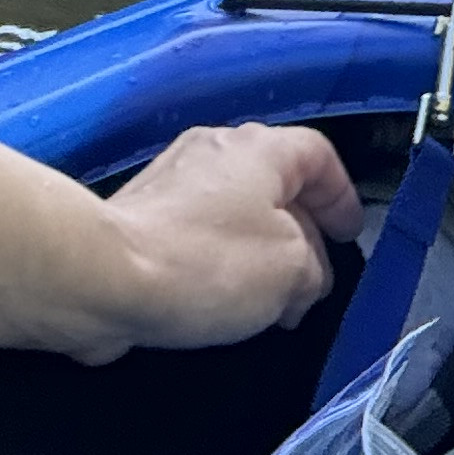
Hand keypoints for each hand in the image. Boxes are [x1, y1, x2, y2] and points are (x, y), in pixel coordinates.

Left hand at [77, 122, 362, 360]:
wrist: (105, 275)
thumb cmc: (207, 263)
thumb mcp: (293, 271)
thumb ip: (314, 267)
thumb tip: (304, 275)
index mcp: (259, 147)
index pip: (318, 156)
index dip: (341, 197)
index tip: (348, 236)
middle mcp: (214, 149)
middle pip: (275, 184)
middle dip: (301, 235)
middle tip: (312, 284)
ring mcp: (172, 179)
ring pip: (235, 211)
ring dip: (260, 255)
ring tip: (269, 306)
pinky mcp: (140, 214)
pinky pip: (198, 233)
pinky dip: (219, 263)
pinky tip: (220, 303)